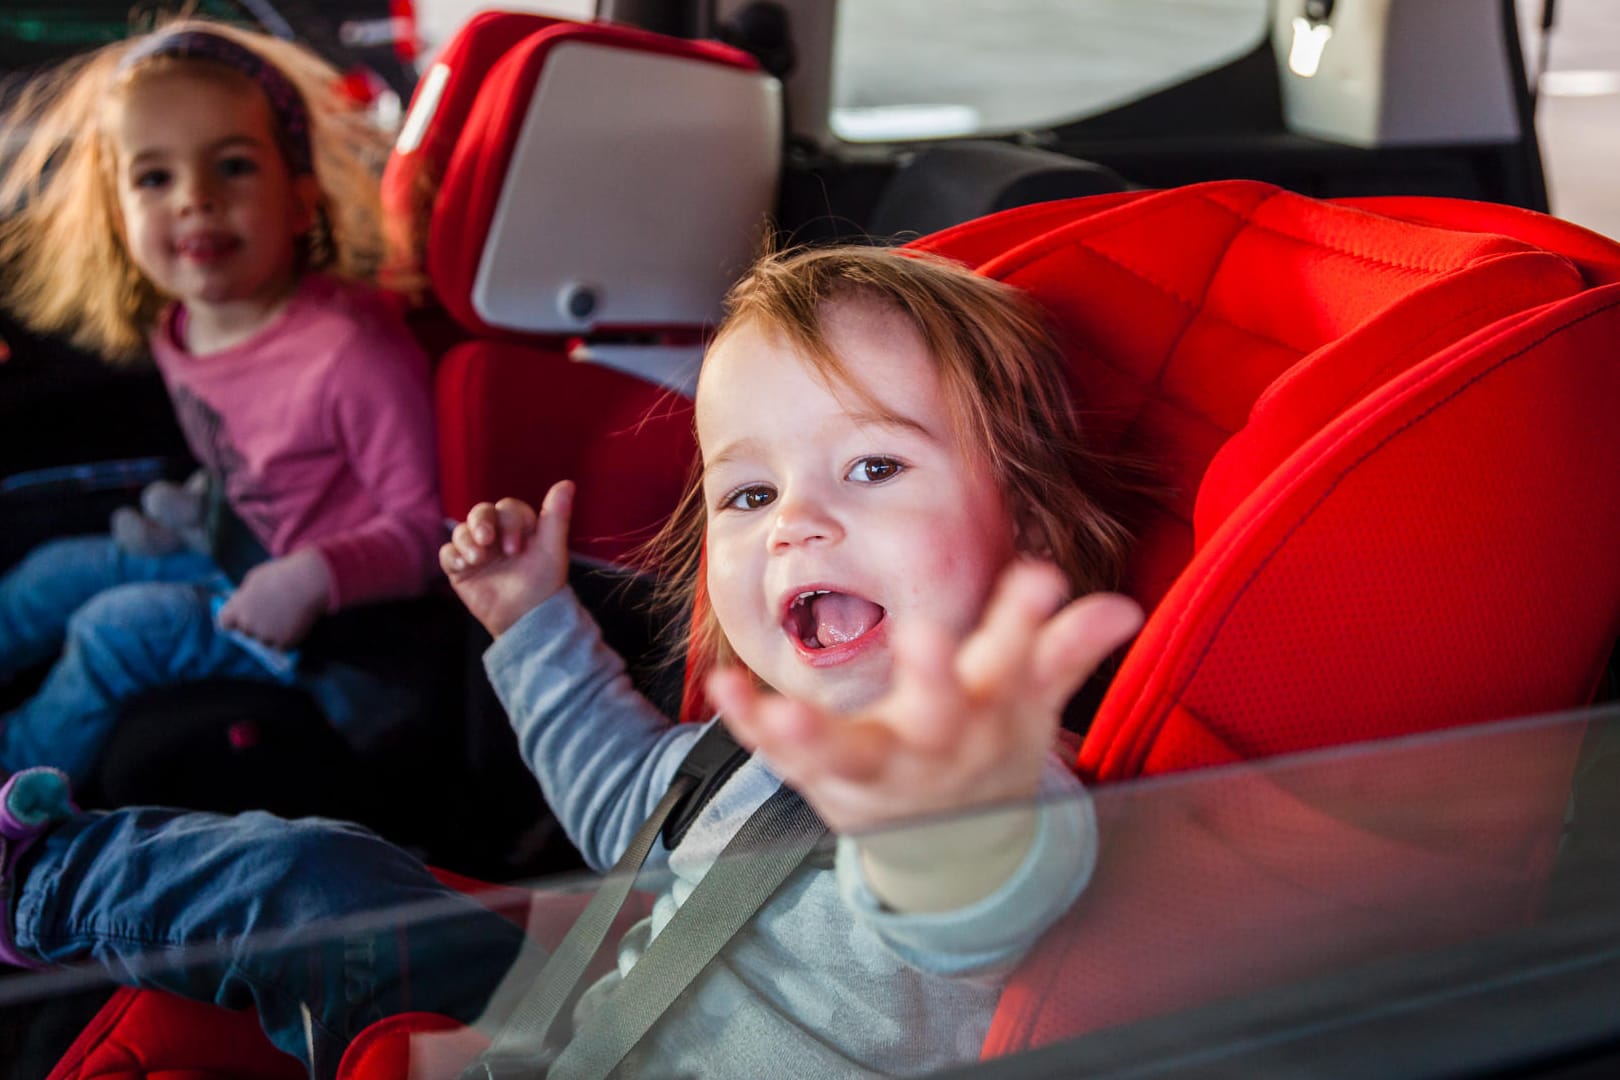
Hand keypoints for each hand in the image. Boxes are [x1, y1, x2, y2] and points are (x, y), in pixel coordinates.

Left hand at [218, 548, 331, 648]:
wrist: (309, 582)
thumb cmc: (282, 575)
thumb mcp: (255, 579)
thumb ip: (245, 596)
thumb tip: (240, 605)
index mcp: (238, 608)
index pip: (225, 623)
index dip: (233, 618)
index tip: (241, 615)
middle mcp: (249, 624)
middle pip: (246, 631)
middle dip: (255, 623)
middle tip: (272, 610)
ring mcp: (266, 635)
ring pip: (264, 640)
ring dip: (271, 632)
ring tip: (286, 615)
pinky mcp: (284, 643)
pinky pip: (281, 645)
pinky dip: (286, 638)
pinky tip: (294, 623)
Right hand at [441, 481, 572, 639]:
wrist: (526, 619)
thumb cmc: (544, 584)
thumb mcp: (553, 549)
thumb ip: (557, 516)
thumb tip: (567, 483)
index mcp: (520, 527)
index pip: (507, 510)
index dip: (509, 523)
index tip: (515, 549)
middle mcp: (497, 534)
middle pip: (481, 513)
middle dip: (481, 523)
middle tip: (485, 542)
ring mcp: (478, 550)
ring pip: (461, 530)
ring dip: (466, 540)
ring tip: (476, 559)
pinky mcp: (461, 568)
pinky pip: (448, 553)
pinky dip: (453, 556)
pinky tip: (464, 566)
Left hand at [707, 562, 1142, 909]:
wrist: (948, 837)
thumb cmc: (985, 742)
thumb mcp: (1027, 698)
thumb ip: (1063, 650)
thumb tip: (1122, 608)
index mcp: (987, 716)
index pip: (1016, 664)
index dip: (1028, 623)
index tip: (1040, 574)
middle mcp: (935, 746)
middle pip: (939, 716)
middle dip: (936, 679)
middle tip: (929, 638)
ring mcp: (877, 768)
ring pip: (850, 754)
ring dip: (815, 734)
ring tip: (784, 712)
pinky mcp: (824, 777)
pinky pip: (783, 756)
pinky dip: (753, 727)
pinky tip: (724, 688)